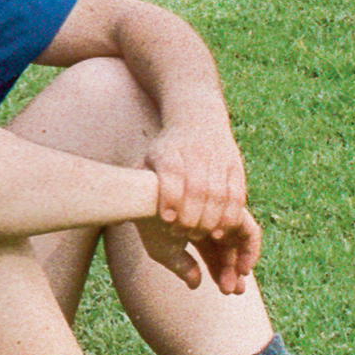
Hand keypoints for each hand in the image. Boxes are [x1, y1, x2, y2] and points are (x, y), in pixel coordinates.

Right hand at [136, 206, 261, 295]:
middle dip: (232, 270)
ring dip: (240, 264)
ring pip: (239, 240)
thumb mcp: (164, 251)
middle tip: (232, 290)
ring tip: (235, 286)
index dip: (219, 271)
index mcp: (194, 224)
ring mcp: (221, 209)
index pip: (213, 250)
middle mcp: (209, 216)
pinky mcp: (233, 205)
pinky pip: (250, 230)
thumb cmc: (149, 224)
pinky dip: (249, 250)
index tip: (223, 290)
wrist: (146, 198)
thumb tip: (195, 284)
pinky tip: (241, 268)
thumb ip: (182, 266)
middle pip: (228, 246)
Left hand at [144, 119, 246, 240]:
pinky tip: (220, 230)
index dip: (171, 197)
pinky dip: (230, 216)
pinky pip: (237, 195)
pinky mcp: (235, 167)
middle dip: (191, 215)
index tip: (167, 220)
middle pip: (198, 188)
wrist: (198, 119)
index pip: (171, 172)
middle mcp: (195, 152)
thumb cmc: (165, 152)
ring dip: (211, 219)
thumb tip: (117, 218)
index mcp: (167, 150)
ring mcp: (218, 159)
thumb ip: (135, 185)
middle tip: (182, 233)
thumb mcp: (147, 159)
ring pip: (219, 194)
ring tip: (200, 235)